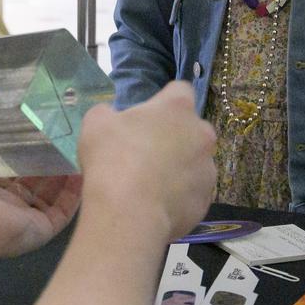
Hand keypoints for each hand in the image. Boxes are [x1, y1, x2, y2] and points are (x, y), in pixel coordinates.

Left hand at [0, 88, 82, 269]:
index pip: (9, 162)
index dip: (24, 144)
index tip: (40, 122)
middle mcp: (5, 200)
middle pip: (35, 176)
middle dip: (50, 156)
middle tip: (66, 132)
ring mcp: (25, 215)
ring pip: (53, 191)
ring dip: (67, 172)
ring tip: (81, 146)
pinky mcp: (40, 228)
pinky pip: (65, 209)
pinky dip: (76, 192)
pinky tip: (84, 169)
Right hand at [78, 82, 215, 241]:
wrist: (128, 214)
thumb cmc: (112, 159)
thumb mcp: (96, 124)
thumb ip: (108, 113)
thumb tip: (113, 117)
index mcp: (178, 108)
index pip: (180, 90)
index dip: (164, 100)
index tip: (148, 115)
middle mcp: (202, 134)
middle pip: (192, 128)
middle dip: (174, 136)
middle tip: (146, 151)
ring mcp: (208, 169)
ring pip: (195, 162)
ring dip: (179, 167)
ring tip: (151, 183)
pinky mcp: (206, 200)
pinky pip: (193, 192)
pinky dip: (180, 195)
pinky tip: (157, 204)